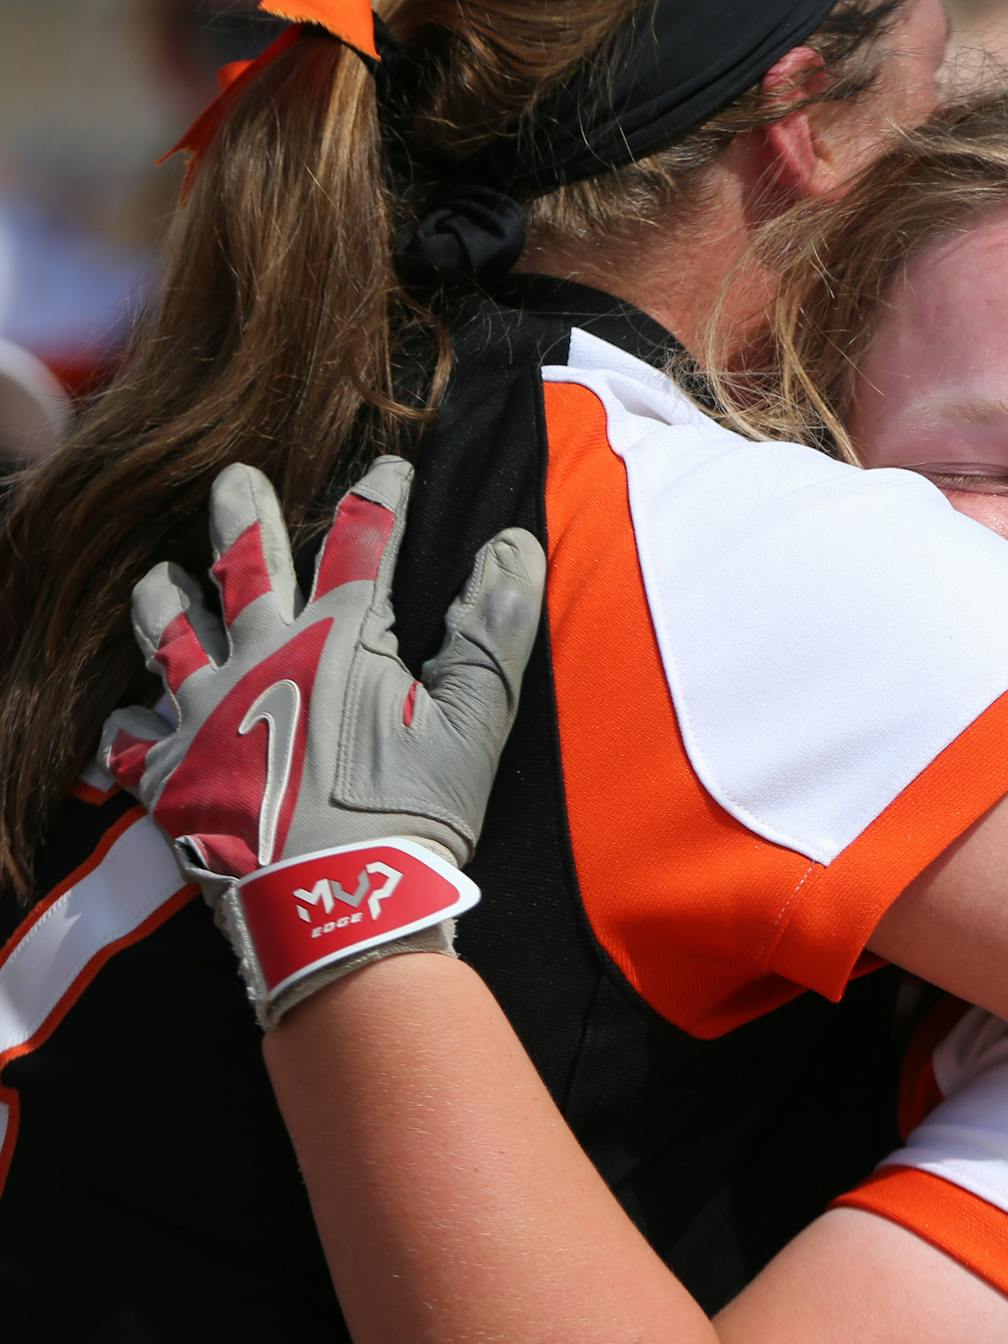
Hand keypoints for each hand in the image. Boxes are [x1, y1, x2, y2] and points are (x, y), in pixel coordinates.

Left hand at [101, 458, 544, 1027]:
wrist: (333, 906)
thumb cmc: (411, 813)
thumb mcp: (476, 721)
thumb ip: (494, 627)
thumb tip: (515, 542)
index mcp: (339, 637)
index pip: (362, 540)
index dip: (381, 495)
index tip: (391, 465)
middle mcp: (257, 656)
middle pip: (243, 564)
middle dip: (241, 513)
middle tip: (234, 477)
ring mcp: (202, 710)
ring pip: (167, 633)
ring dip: (164, 600)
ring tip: (161, 580)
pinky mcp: (167, 771)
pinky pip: (129, 735)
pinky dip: (130, 720)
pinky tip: (132, 715)